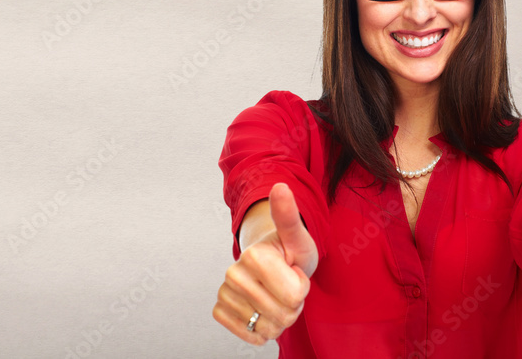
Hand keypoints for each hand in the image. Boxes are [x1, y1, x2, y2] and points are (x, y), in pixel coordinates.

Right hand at [212, 183, 317, 344]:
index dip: (302, 289)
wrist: (270, 263)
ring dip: (279, 319)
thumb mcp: (299, 237)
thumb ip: (289, 217)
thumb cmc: (289, 251)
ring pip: (266, 328)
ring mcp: (225, 291)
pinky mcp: (220, 308)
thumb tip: (280, 187)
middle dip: (292, 306)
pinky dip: (260, 330)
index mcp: (254, 255)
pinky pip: (247, 333)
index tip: (294, 272)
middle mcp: (234, 272)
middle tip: (286, 286)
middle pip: (282, 315)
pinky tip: (262, 312)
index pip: (294, 296)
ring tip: (276, 297)